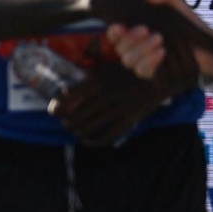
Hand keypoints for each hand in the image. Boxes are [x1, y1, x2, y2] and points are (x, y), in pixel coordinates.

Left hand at [48, 67, 165, 146]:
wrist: (159, 75)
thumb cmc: (129, 70)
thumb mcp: (105, 70)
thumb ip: (86, 81)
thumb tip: (66, 93)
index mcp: (95, 83)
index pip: (65, 101)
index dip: (56, 109)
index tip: (53, 112)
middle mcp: (103, 97)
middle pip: (74, 118)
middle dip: (67, 122)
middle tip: (66, 122)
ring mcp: (116, 110)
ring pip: (86, 129)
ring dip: (78, 131)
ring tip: (76, 130)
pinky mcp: (128, 120)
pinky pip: (106, 137)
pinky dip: (93, 142)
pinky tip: (88, 140)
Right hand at [105, 0, 212, 85]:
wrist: (208, 45)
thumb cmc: (188, 26)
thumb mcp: (177, 7)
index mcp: (136, 32)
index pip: (116, 35)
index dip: (114, 32)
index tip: (119, 26)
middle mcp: (136, 48)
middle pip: (120, 48)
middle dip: (130, 39)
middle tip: (146, 29)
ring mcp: (143, 62)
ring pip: (128, 60)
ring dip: (141, 50)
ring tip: (159, 40)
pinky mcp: (153, 74)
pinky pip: (142, 71)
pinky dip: (149, 62)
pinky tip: (161, 53)